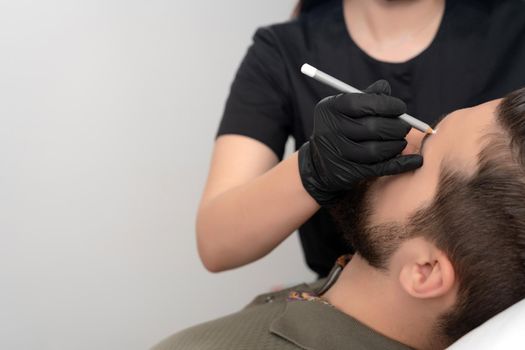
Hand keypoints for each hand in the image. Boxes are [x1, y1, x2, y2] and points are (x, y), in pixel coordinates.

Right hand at [298, 80, 422, 204]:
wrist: (321, 163)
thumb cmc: (340, 127)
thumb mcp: (346, 108)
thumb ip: (366, 96)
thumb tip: (385, 88)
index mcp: (330, 108)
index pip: (363, 104)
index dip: (387, 105)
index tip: (401, 108)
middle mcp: (330, 130)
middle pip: (372, 128)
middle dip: (396, 127)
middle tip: (405, 127)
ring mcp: (338, 153)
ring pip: (376, 150)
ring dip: (396, 145)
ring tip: (401, 141)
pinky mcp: (347, 172)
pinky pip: (380, 168)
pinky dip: (401, 164)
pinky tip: (415, 160)